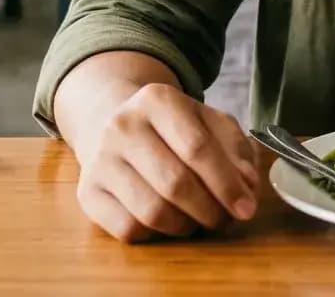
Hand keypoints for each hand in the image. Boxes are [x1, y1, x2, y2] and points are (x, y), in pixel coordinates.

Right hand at [75, 83, 259, 241]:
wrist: (111, 122)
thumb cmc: (171, 127)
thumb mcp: (208, 121)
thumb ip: (235, 148)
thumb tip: (246, 186)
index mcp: (157, 100)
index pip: (198, 149)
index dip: (227, 184)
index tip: (247, 208)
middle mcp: (122, 126)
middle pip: (175, 184)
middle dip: (210, 210)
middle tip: (226, 220)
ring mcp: (99, 160)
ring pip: (152, 212)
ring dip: (185, 226)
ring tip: (198, 220)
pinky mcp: (87, 193)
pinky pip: (128, 229)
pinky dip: (156, 234)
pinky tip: (167, 221)